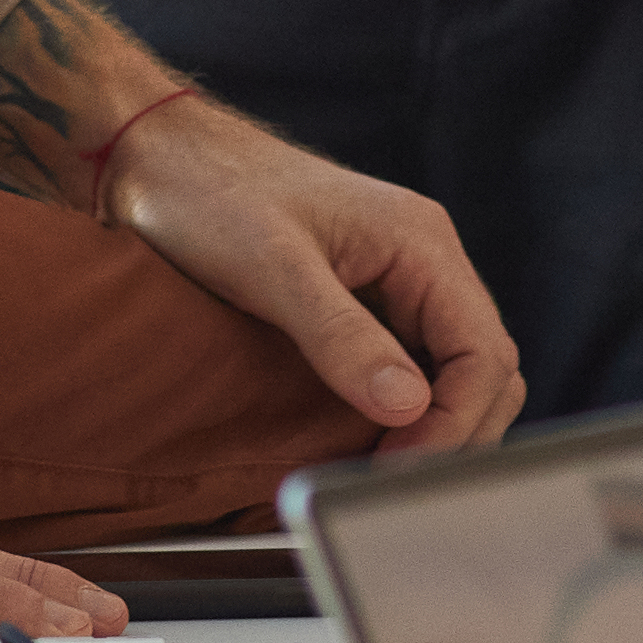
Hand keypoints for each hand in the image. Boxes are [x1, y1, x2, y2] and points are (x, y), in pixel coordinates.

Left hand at [101, 89, 528, 459]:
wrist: (158, 159)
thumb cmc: (209, 193)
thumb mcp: (272, 269)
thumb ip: (341, 336)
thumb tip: (408, 407)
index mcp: (421, 242)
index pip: (483, 353)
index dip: (454, 423)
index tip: (399, 469)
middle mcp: (423, 261)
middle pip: (483, 370)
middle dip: (453, 434)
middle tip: (389, 483)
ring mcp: (397, 282)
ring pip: (451, 373)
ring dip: (431, 427)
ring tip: (378, 471)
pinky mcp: (365, 301)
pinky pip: (409, 367)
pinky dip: (400, 411)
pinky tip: (364, 440)